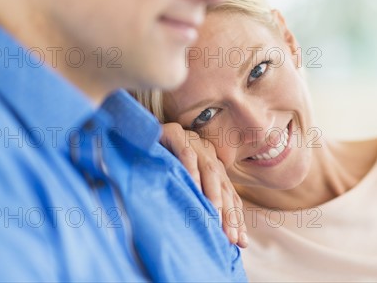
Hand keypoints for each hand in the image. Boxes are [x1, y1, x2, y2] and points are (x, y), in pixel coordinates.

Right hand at [160, 123, 247, 247]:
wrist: (135, 134)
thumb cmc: (156, 164)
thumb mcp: (180, 184)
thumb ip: (195, 202)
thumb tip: (210, 234)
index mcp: (212, 166)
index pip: (229, 194)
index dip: (236, 217)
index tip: (241, 242)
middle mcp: (207, 154)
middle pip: (223, 186)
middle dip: (229, 213)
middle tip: (230, 238)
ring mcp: (192, 142)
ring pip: (209, 169)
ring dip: (213, 193)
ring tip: (215, 214)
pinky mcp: (174, 134)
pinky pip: (186, 153)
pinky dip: (191, 169)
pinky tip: (193, 186)